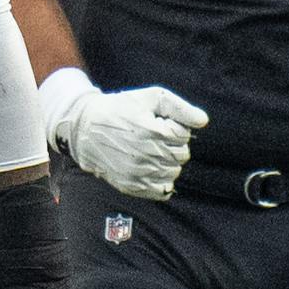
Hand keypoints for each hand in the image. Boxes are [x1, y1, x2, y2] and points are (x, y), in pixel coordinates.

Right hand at [40, 70, 209, 199]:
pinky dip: (161, 180)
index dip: (174, 127)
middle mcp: (146, 155)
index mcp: (152, 131)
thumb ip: (180, 107)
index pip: (184, 135)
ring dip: (168, 162)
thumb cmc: (121, 108)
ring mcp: (138, 173)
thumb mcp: (150, 98)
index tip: (159, 122)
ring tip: (150, 150)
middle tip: (154, 136)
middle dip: (173, 144)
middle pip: (182, 155)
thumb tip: (203, 121)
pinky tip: (150, 167)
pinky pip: (162, 191)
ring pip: (174, 173)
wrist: (85, 128)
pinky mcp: (131, 186)